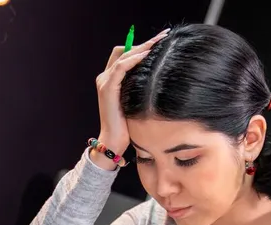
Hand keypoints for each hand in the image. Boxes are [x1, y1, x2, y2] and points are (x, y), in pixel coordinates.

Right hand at [94, 28, 169, 166]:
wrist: (113, 142)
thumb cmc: (128, 126)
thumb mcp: (135, 103)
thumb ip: (139, 89)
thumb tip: (159, 79)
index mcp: (111, 80)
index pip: (124, 54)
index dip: (140, 46)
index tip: (160, 41)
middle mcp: (105, 78)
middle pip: (124, 50)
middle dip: (145, 42)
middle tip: (164, 35)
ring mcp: (105, 82)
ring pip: (123, 55)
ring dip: (142, 47)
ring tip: (159, 42)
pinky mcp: (108, 88)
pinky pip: (121, 67)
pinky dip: (134, 59)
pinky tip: (148, 55)